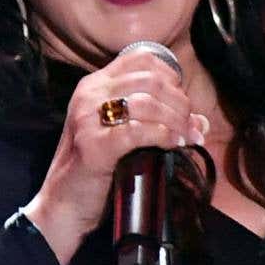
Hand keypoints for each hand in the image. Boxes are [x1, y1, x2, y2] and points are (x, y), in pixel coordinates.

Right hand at [22, 49, 208, 264]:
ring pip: (147, 102)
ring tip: (188, 137)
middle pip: (150, 79)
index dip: (170, 75)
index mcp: (94, 84)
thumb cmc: (96, 169)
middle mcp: (88, 94)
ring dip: (176, 120)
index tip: (182, 100)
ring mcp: (88, 118)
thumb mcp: (120, 134)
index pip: (140, 58)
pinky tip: (174, 145)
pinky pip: (137, 131)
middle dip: (180, 102)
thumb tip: (201, 121)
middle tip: (191, 126)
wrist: (62, 206)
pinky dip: (163, 135)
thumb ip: (154, 120)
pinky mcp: (93, 145)